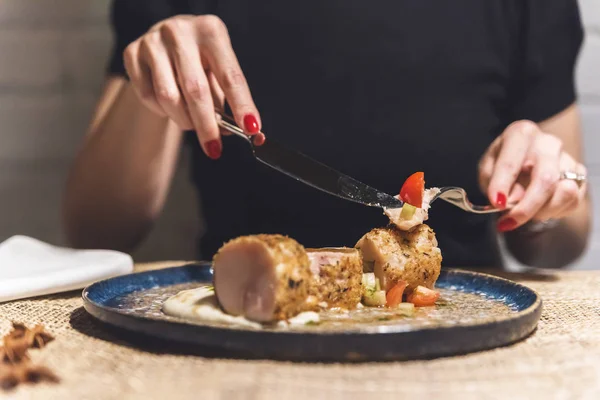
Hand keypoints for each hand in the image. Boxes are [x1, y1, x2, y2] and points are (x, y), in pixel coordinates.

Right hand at [123, 15, 263, 159]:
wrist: (166, 38)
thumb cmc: (200, 58)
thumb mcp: (218, 68)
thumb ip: (226, 96)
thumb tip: (240, 128)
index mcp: (210, 31)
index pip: (230, 76)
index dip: (241, 104)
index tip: (251, 128)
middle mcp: (180, 32)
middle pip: (196, 90)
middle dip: (207, 125)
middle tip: (214, 148)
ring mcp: (153, 41)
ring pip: (170, 97)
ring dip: (184, 120)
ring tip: (192, 123)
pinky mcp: (132, 53)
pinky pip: (148, 96)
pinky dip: (162, 110)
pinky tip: (170, 106)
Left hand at [478, 120, 586, 231]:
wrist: (522, 159)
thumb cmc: (501, 163)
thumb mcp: (487, 170)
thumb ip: (494, 183)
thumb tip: (511, 202)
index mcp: (521, 134)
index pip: (512, 162)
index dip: (503, 185)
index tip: (496, 203)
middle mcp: (548, 143)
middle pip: (546, 179)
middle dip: (526, 207)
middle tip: (508, 221)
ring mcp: (567, 158)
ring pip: (565, 192)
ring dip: (542, 211)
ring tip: (524, 212)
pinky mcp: (579, 175)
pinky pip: (573, 201)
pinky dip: (555, 212)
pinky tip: (539, 208)